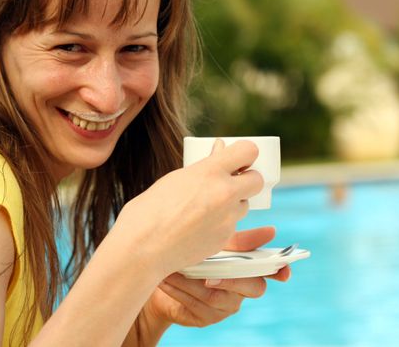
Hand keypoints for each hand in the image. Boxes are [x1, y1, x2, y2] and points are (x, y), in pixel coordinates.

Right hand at [114, 139, 263, 276]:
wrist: (142, 248)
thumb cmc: (149, 211)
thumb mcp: (174, 180)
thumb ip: (202, 168)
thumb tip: (219, 151)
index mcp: (209, 171)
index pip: (248, 150)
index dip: (246, 154)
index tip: (239, 159)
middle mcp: (224, 193)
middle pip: (256, 180)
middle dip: (247, 180)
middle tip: (231, 183)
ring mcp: (227, 218)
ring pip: (244, 205)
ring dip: (232, 204)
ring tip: (205, 209)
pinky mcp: (224, 239)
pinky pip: (231, 227)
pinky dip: (220, 225)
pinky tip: (197, 228)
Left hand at [142, 227, 290, 327]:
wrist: (161, 279)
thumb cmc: (191, 256)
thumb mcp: (212, 243)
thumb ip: (239, 241)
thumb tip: (271, 231)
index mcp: (248, 267)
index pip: (272, 270)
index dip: (280, 270)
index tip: (283, 272)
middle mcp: (242, 288)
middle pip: (251, 287)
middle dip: (228, 280)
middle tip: (208, 275)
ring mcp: (226, 305)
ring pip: (216, 295)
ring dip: (191, 281)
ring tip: (173, 269)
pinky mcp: (207, 317)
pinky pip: (196, 305)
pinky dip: (179, 290)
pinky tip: (166, 279)